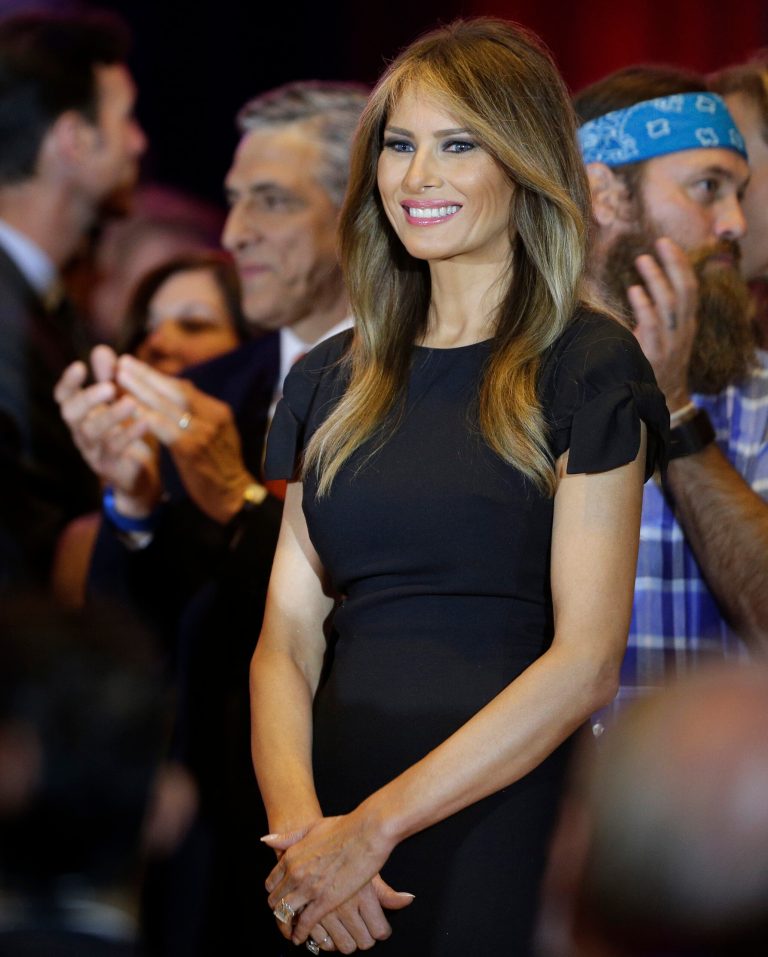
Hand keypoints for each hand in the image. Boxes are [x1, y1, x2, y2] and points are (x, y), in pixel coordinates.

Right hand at [54, 346, 161, 515]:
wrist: (141, 476)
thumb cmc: (128, 434)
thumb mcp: (121, 403)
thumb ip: (110, 379)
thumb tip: (101, 348)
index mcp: (82, 415)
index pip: (64, 397)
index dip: (68, 382)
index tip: (79, 366)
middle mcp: (82, 432)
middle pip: (71, 414)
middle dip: (87, 398)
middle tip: (108, 387)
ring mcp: (93, 451)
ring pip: (92, 432)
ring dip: (110, 416)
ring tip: (130, 403)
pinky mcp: (109, 467)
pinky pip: (115, 450)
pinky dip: (129, 434)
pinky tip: (144, 422)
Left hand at [115, 355, 264, 522]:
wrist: (235, 496)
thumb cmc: (222, 469)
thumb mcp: (218, 436)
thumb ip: (201, 416)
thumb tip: (183, 393)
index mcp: (217, 412)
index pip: (184, 388)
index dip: (157, 377)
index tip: (136, 367)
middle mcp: (213, 416)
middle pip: (175, 389)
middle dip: (147, 375)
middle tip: (123, 361)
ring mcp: (203, 431)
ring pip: (167, 404)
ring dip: (141, 389)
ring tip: (119, 376)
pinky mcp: (192, 448)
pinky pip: (163, 427)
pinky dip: (145, 414)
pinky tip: (128, 407)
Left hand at [263, 815, 412, 948]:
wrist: (366, 832)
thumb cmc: (343, 827)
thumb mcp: (311, 827)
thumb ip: (288, 837)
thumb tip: (267, 840)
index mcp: (291, 856)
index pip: (271, 882)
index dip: (275, 892)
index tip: (281, 897)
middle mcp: (296, 873)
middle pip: (276, 901)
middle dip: (278, 910)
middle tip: (286, 915)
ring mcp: (309, 888)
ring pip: (286, 914)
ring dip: (286, 924)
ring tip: (290, 930)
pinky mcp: (326, 901)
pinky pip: (305, 923)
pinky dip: (300, 933)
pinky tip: (301, 937)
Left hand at [628, 236, 698, 411]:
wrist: (663, 401)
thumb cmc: (657, 365)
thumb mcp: (666, 338)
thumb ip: (658, 314)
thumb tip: (641, 286)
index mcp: (687, 324)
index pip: (690, 287)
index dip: (680, 264)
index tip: (668, 244)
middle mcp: (683, 331)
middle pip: (685, 290)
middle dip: (675, 264)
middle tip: (659, 243)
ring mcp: (671, 343)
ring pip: (670, 304)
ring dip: (657, 279)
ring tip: (642, 260)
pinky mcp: (655, 355)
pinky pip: (652, 325)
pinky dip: (644, 305)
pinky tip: (634, 290)